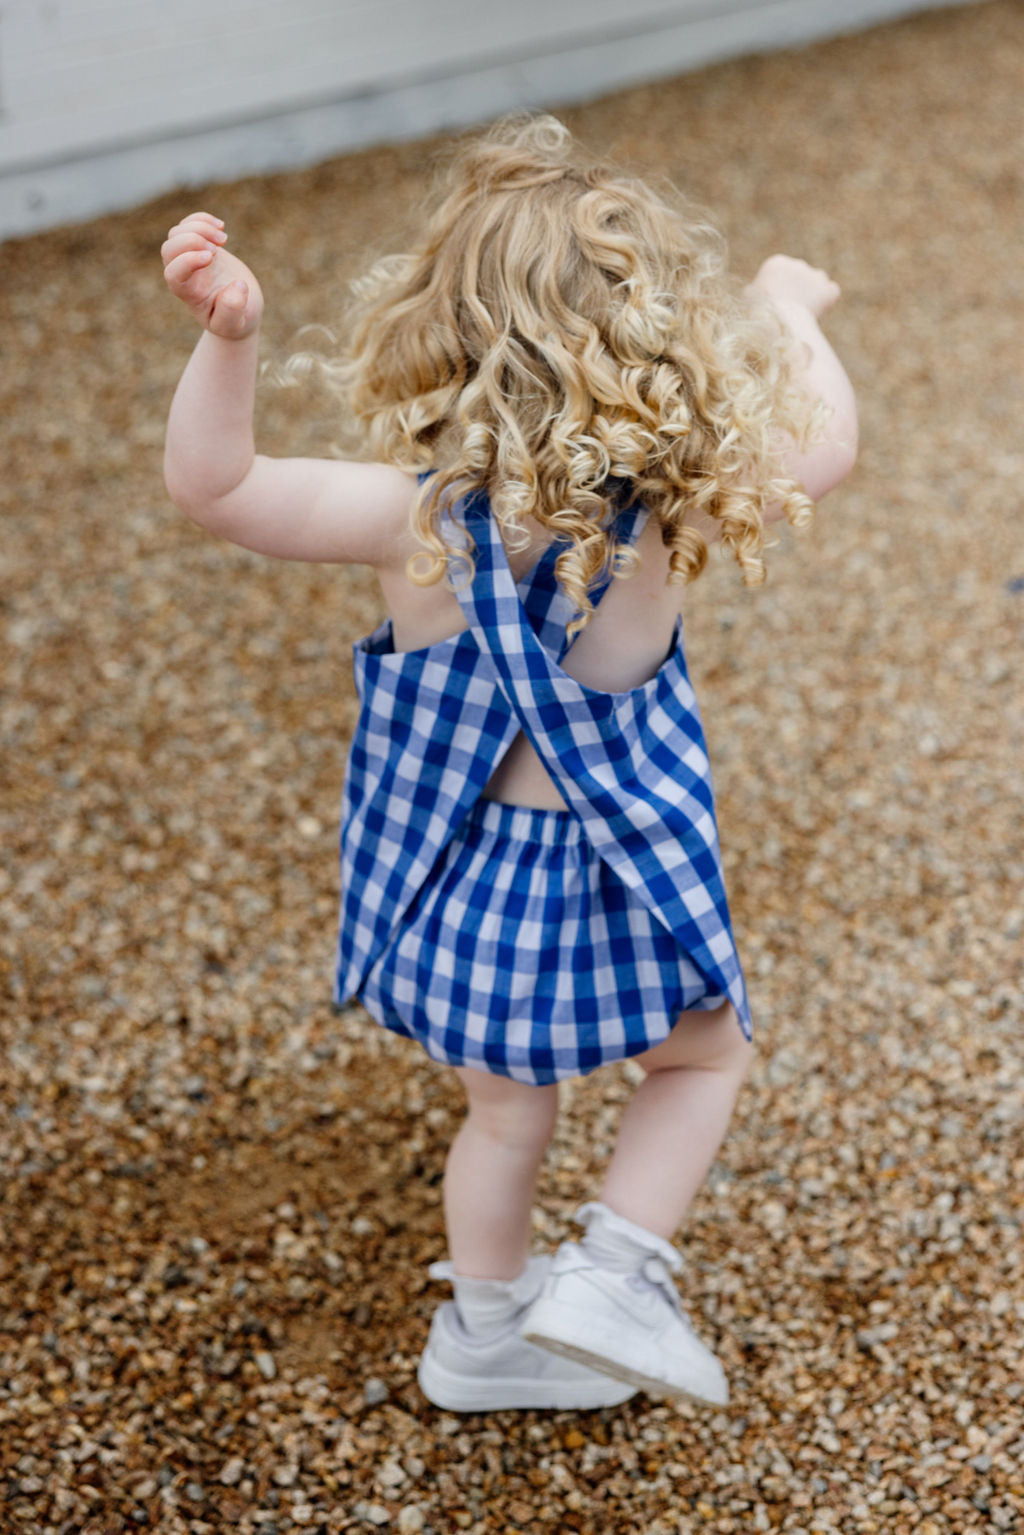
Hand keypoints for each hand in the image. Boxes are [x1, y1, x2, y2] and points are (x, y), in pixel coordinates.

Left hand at [162, 212, 263, 338]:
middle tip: (217, 249)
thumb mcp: (235, 324)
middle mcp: (183, 273)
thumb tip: (237, 285)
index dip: (187, 261)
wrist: (240, 309)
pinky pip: (189, 224)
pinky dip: (202, 219)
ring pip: (177, 232)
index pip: (173, 273)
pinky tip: (221, 227)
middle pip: (169, 249)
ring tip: (224, 239)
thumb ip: (233, 311)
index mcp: (188, 293)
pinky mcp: (200, 246)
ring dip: (200, 228)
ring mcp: (189, 257)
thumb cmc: (235, 321)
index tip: (212, 258)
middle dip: (191, 240)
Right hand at [747, 255, 840, 320]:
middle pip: (800, 276)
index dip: (780, 288)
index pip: (782, 272)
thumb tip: (754, 292)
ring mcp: (815, 275)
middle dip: (797, 290)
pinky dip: (827, 301)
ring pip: (817, 281)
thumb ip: (754, 292)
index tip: (777, 303)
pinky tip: (818, 312)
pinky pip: (831, 292)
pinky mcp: (828, 289)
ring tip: (804, 312)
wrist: (779, 320)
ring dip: (813, 293)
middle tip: (791, 311)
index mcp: (776, 263)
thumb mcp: (749, 300)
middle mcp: (797, 264)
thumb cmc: (759, 313)